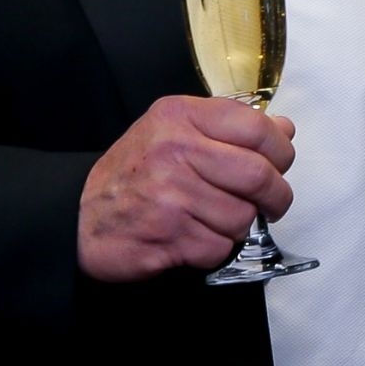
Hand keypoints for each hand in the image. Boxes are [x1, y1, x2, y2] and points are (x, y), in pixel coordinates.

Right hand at [78, 96, 296, 282]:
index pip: (257, 128)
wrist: (79, 218)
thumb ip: (229, 127)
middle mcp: (176, 151)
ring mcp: (171, 196)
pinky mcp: (169, 236)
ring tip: (214, 219)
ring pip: (242, 217)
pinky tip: (193, 236)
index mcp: (181, 117)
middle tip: (271, 203)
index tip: (279, 164)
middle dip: (276, 196)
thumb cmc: (136, 173)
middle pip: (259, 176)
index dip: (281, 151)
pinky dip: (214, 248)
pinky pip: (220, 247)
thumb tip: (285, 129)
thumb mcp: (175, 131)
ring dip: (238, 225)